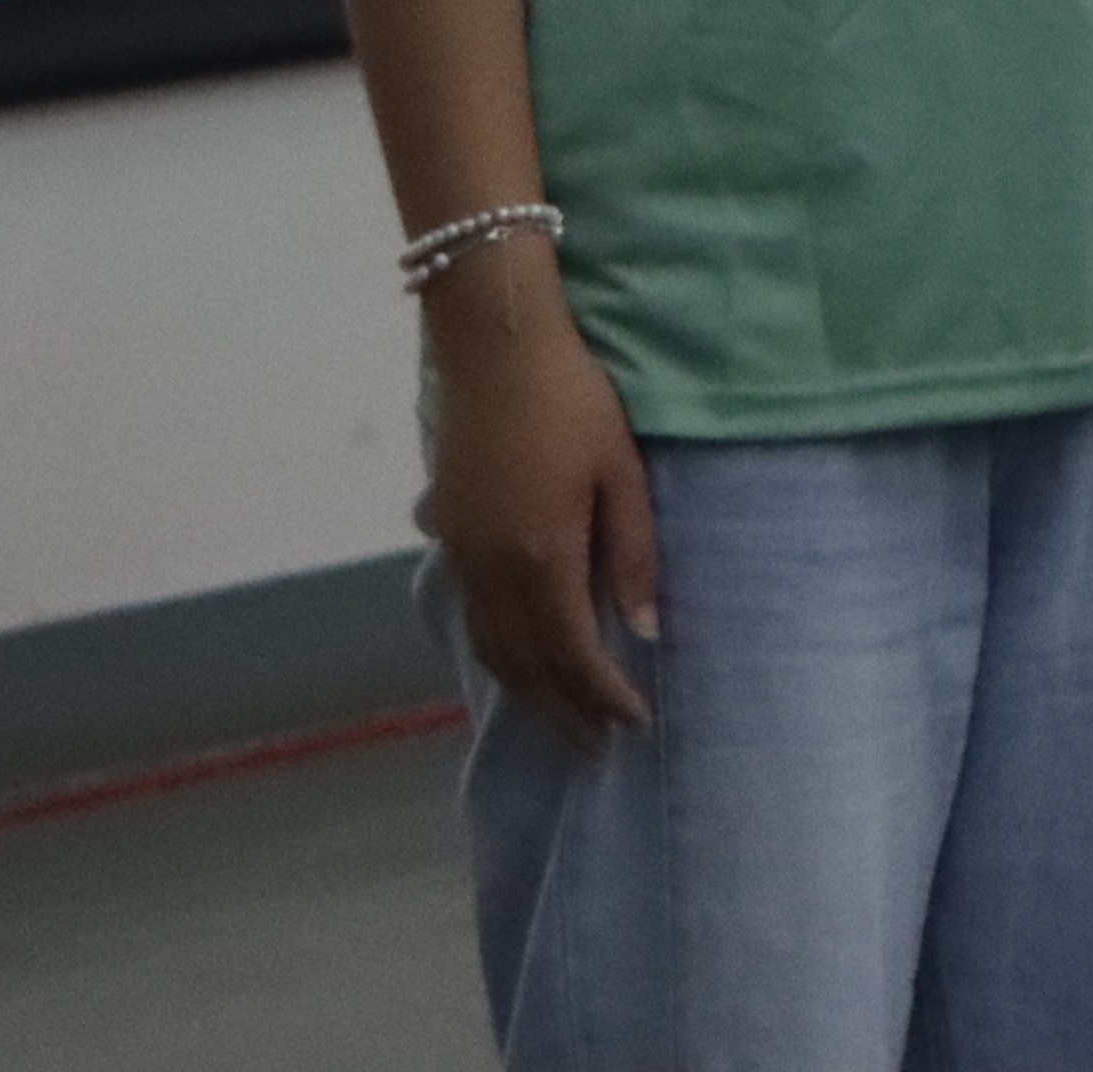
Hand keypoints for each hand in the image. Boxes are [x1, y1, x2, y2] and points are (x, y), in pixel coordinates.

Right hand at [423, 267, 659, 733]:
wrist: (495, 348)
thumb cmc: (574, 401)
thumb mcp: (623, 472)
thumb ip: (634, 553)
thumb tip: (645, 629)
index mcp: (542, 558)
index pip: (574, 653)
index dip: (603, 695)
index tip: (633, 723)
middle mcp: (492, 571)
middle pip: (526, 664)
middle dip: (565, 709)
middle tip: (598, 744)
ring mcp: (462, 555)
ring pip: (490, 647)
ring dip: (526, 690)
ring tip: (560, 717)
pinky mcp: (447, 535)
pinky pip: (471, 617)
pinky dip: (496, 653)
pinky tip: (516, 659)